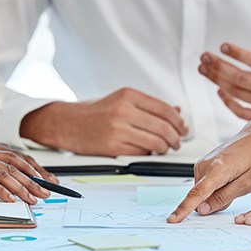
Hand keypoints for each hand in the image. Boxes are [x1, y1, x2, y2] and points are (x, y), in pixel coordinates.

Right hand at [0, 129, 50, 203]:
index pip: (13, 158)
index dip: (31, 170)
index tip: (44, 182)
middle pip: (13, 167)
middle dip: (32, 181)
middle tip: (45, 194)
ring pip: (3, 175)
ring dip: (21, 189)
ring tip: (33, 200)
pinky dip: (1, 192)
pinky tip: (11, 200)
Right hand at [20, 88, 188, 156]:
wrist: (67, 123)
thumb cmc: (96, 112)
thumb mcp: (122, 100)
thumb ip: (149, 106)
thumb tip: (177, 112)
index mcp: (128, 96)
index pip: (165, 110)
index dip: (179, 122)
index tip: (183, 128)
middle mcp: (124, 110)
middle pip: (164, 128)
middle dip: (175, 138)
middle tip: (177, 142)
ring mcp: (118, 129)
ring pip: (156, 143)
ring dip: (165, 148)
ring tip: (165, 148)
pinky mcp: (113, 146)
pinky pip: (142, 153)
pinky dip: (150, 154)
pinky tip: (149, 152)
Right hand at [167, 119, 250, 222]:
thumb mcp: (248, 184)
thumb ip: (224, 198)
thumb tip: (202, 209)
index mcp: (217, 170)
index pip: (196, 194)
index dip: (183, 210)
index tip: (172, 220)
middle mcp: (205, 165)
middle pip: (200, 197)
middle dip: (215, 203)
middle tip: (237, 190)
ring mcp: (202, 163)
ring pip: (203, 192)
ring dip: (217, 195)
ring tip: (236, 180)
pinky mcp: (203, 164)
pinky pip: (205, 185)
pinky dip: (216, 188)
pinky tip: (230, 177)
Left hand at [199, 17, 250, 119]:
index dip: (239, 54)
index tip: (223, 47)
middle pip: (241, 79)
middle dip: (219, 67)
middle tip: (204, 57)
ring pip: (238, 94)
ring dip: (219, 81)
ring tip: (205, 69)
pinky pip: (243, 113)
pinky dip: (229, 103)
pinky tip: (220, 91)